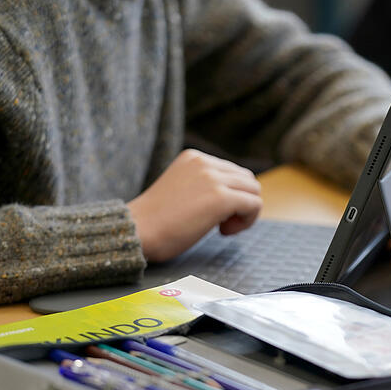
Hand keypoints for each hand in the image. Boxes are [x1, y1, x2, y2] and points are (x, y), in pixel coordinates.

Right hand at [127, 149, 261, 261]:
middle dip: (241, 203)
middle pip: (247, 179)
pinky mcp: (221, 198)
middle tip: (220, 223)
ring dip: (245, 212)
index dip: (230, 196)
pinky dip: (247, 221)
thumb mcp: (181, 189)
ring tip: (222, 227)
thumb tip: (236, 197)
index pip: (232, 171)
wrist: (136, 231)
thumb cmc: (155, 221)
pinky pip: (255, 204)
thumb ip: (204, 185)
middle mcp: (205, 162)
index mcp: (194, 157)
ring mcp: (213, 178)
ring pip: (254, 190)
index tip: (212, 215)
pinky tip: (223, 232)